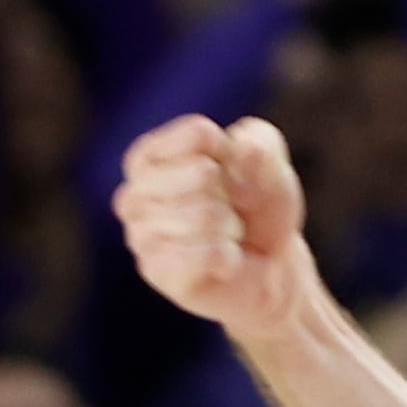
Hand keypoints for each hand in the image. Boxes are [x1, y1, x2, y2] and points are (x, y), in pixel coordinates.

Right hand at [114, 115, 318, 338]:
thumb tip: (242, 146)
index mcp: (150, 157)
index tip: (236, 173)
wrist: (270, 271)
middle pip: (202, 174)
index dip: (234, 155)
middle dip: (235, 195)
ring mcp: (140, 235)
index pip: (198, 134)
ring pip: (205, 216)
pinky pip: (208, 253)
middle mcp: (134, 194)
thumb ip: (262, 144)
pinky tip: (225, 262)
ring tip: (228, 237)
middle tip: (233, 213)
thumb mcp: (272, 169)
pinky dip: (230, 256)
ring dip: (232, 228)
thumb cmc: (259, 212)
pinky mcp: (158, 273)